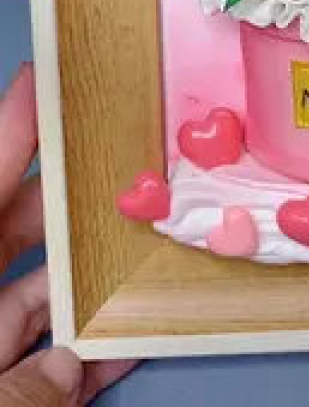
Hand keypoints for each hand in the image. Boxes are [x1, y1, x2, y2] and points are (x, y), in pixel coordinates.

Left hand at [0, 64, 134, 403]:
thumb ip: (27, 389)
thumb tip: (79, 361)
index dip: (11, 128)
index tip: (44, 77)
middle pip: (11, 229)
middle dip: (68, 196)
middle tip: (125, 156)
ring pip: (36, 300)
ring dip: (92, 282)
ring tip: (150, 249)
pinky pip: (45, 363)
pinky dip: (85, 355)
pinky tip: (134, 340)